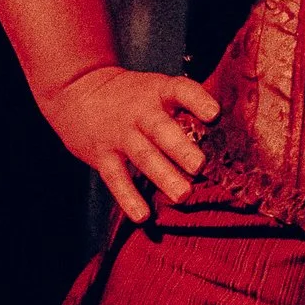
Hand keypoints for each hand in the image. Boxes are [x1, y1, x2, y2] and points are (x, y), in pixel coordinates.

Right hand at [42, 65, 219, 223]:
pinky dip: (128, 198)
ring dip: (163, 176)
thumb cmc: (132, 95)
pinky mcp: (102, 155)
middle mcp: (140, 112)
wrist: (78, 90)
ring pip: (143, 156)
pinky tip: (143, 216)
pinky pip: (116, 178)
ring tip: (183, 195)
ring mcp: (120, 135)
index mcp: (159, 92)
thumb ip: (185, 105)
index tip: (214, 113)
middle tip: (200, 166)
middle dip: (180, 148)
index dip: (198, 100)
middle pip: (161, 129)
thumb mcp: (157, 88)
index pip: (181, 90)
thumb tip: (226, 128)